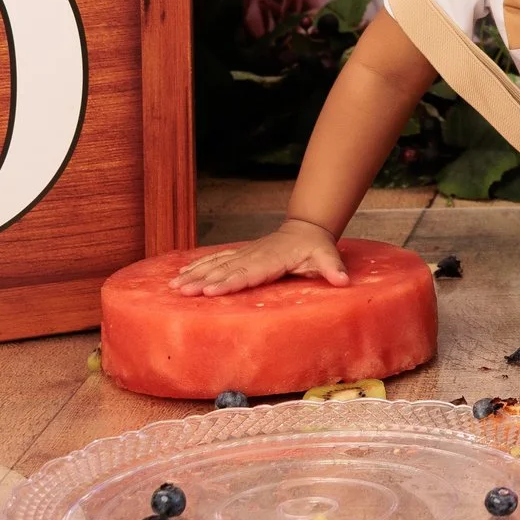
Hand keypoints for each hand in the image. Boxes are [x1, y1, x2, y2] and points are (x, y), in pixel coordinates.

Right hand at [173, 220, 349, 297]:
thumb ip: (333, 268)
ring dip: (196, 274)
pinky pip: (216, 260)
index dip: (230, 282)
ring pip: (217, 264)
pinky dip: (198, 266)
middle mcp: (254, 256)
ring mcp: (245, 254)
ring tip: (175, 285)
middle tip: (183, 291)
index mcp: (272, 260)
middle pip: (227, 270)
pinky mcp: (239, 255)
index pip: (249, 273)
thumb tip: (344, 280)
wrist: (306, 228)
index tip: (211, 290)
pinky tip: (181, 274)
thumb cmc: (316, 247)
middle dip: (204, 281)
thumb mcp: (327, 256)